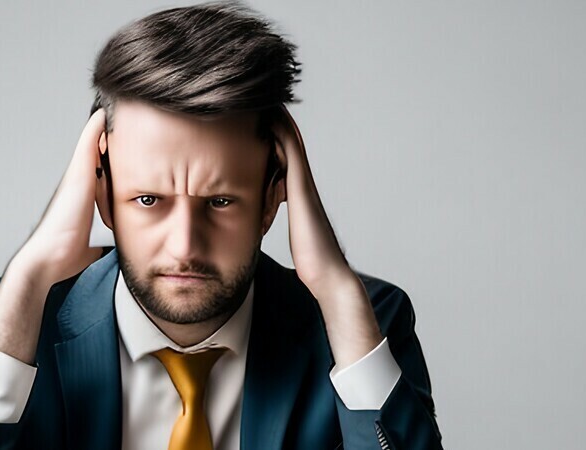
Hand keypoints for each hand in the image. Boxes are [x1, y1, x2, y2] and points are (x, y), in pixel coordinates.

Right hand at [14, 108, 107, 285]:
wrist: (49, 259)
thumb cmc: (65, 255)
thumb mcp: (89, 248)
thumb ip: (97, 245)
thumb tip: (105, 254)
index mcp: (83, 198)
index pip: (99, 173)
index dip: (108, 158)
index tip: (121, 145)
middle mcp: (78, 185)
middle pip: (95, 154)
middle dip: (105, 137)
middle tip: (117, 115)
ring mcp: (76, 178)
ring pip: (91, 146)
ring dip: (100, 129)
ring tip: (114, 108)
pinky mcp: (78, 177)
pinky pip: (88, 146)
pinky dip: (95, 130)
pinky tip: (104, 114)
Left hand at [271, 105, 352, 292]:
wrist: (328, 274)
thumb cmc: (312, 260)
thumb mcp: (289, 234)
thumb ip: (282, 224)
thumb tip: (270, 226)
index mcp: (297, 193)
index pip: (282, 154)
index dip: (271, 133)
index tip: (256, 115)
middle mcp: (301, 184)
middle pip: (287, 141)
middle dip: (275, 119)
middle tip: (260, 94)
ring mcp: (303, 184)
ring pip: (290, 141)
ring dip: (279, 118)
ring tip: (264, 96)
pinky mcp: (302, 190)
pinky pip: (291, 153)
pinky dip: (281, 133)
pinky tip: (268, 119)